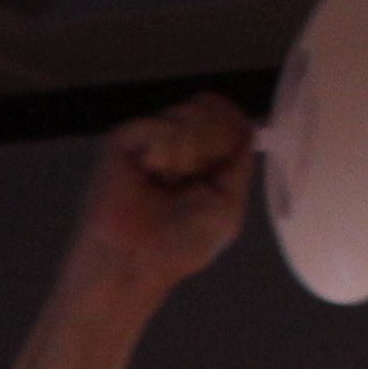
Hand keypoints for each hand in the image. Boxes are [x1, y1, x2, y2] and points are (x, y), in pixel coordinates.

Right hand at [66, 93, 254, 301]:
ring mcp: (150, 137)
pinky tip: (152, 173)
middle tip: (189, 182)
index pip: (227, 114)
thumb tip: (242, 125)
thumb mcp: (229, 203)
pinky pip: (162, 125)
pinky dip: (166, 152)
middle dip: (211, 145)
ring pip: (190, 113)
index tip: (221, 165)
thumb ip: (238, 160)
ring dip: (189, 153)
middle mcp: (176, 141)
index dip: (231, 127)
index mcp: (202, 156)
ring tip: (167, 183)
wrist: (136, 262)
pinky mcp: (124, 139)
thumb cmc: (180, 244)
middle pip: (211, 106)